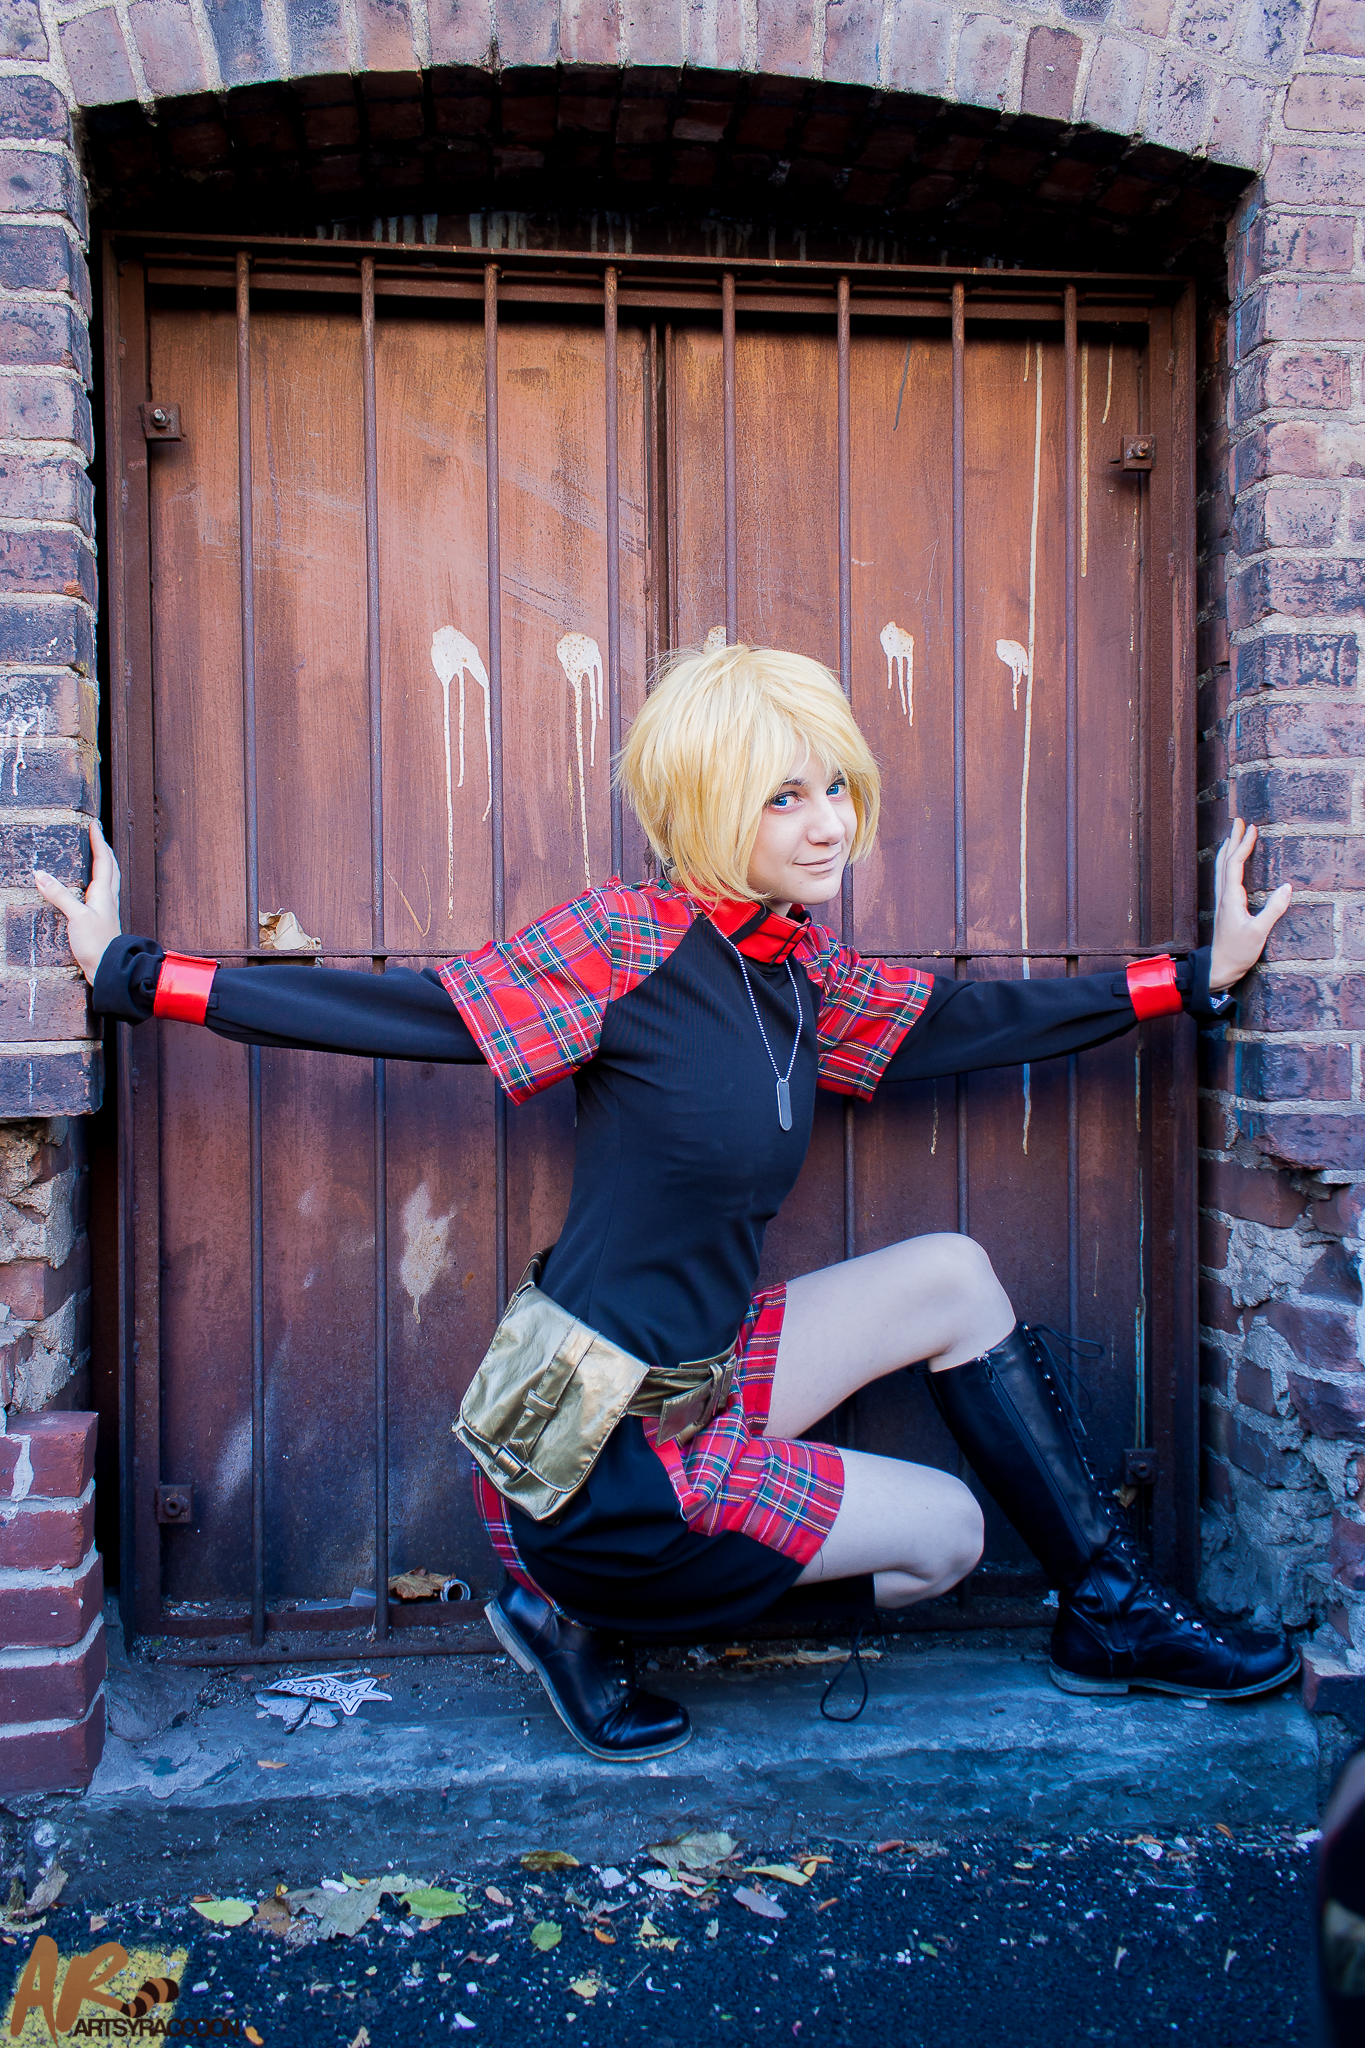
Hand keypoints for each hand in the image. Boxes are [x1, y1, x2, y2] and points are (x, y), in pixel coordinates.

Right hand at [33, 819, 121, 985]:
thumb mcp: (76, 917)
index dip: (98, 840)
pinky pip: (102, 894)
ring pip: (109, 879)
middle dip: (103, 848)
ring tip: (96, 855)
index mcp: (104, 893)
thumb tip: (41, 875)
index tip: (94, 823)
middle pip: (110, 867)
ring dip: (104, 864)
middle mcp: (108, 899)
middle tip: (96, 833)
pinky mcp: (102, 921)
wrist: (109, 970)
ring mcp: (106, 910)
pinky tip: (90, 890)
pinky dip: (98, 882)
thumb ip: (60, 896)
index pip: (103, 859)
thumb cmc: (97, 944)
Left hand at [1209, 818, 1290, 991]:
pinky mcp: (1224, 908)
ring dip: (1228, 849)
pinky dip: (1226, 864)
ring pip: (1221, 868)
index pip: (1235, 865)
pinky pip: (1222, 878)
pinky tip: (1229, 863)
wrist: (1220, 968)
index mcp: (1231, 899)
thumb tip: (1287, 888)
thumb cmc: (1237, 953)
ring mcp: (1222, 902)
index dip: (1243, 845)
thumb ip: (1273, 910)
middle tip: (1239, 821)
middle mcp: (1223, 897)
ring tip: (1233, 835)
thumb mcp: (1259, 932)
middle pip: (1225, 861)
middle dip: (1233, 840)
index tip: (1251, 828)